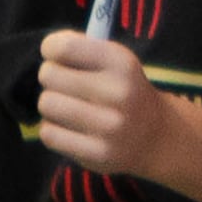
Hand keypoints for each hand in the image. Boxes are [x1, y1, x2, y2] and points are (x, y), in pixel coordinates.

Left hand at [36, 33, 175, 178]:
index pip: (63, 47)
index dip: (51, 49)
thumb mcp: (114, 60)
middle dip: (52, 78)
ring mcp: (109, 127)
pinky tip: (71, 129)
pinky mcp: (97, 154)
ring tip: (69, 108)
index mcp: (121, 62)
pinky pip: (49, 134)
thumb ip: (81, 47)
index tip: (58, 57)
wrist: (156, 136)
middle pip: (48, 75)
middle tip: (66, 86)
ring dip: (52, 106)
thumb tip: (48, 48)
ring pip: (46, 104)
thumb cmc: (122, 90)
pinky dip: (53, 131)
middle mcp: (118, 93)